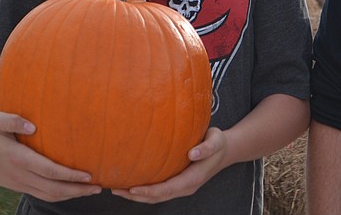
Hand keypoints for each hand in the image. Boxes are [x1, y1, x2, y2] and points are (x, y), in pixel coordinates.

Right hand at [0, 108, 100, 201]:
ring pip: (49, 195)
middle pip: (53, 188)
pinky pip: (42, 194)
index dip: (70, 175)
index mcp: (18, 159)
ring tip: (92, 190)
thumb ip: (13, 120)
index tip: (89, 175)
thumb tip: (33, 127)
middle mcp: (20, 175)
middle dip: (77, 190)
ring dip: (71, 195)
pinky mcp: (19, 186)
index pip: (49, 171)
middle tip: (99, 187)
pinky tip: (73, 190)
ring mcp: (20, 183)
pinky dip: (60, 195)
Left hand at [111, 127, 227, 202]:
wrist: (225, 150)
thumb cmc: (218, 144)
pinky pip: (159, 190)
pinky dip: (144, 190)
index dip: (148, 191)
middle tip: (116, 190)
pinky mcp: (178, 183)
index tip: (132, 188)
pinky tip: (132, 182)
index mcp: (192, 179)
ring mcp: (181, 187)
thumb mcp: (216, 141)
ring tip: (118, 189)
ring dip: (137, 195)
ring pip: (156, 197)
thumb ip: (206, 148)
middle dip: (136, 196)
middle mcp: (185, 187)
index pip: (166, 190)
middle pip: (157, 198)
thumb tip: (192, 153)